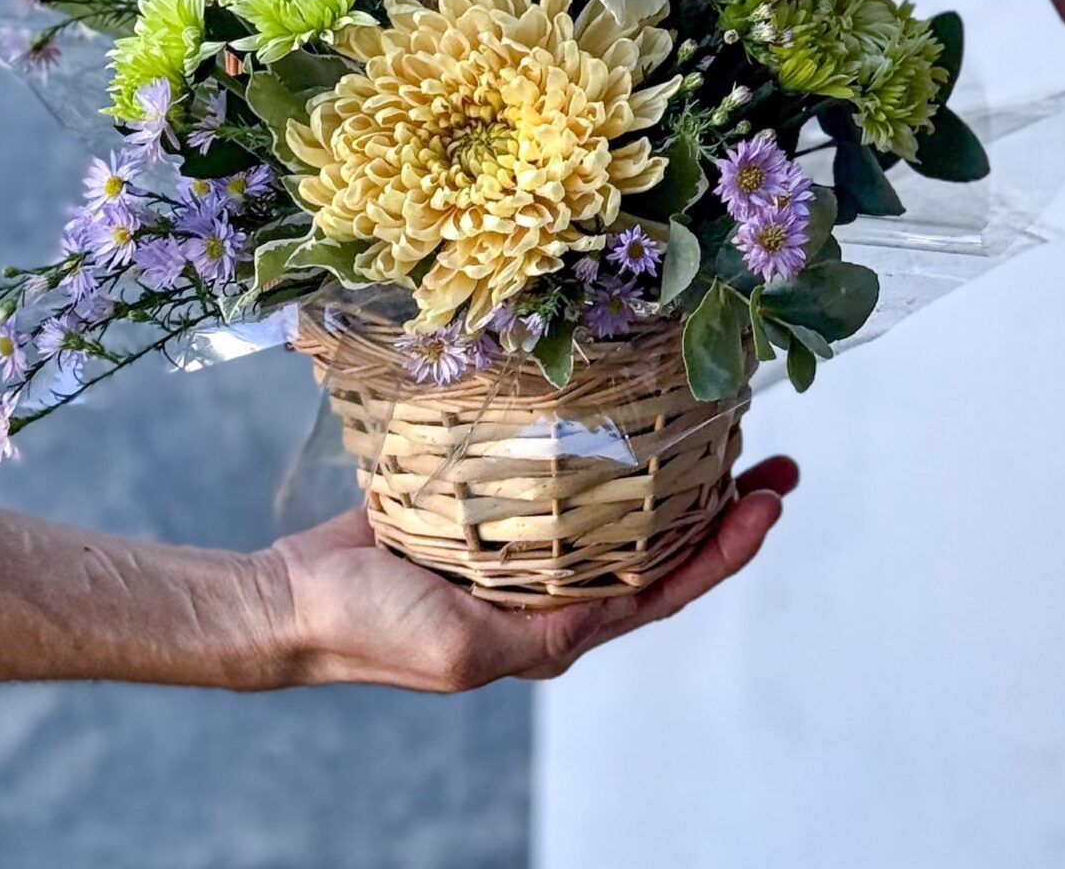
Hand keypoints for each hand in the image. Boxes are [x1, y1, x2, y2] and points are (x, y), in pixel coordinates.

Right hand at [254, 455, 798, 691]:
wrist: (290, 601)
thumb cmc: (372, 633)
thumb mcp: (466, 649)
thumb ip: (542, 634)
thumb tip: (606, 614)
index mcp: (555, 631)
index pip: (664, 589)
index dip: (725, 550)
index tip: (771, 502)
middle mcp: (548, 592)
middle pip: (658, 548)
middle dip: (722, 509)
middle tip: (774, 462)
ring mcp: (519, 549)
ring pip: (619, 511)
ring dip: (674, 475)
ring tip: (720, 431)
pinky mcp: (485, 508)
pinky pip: (558, 479)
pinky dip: (602, 451)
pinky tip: (623, 415)